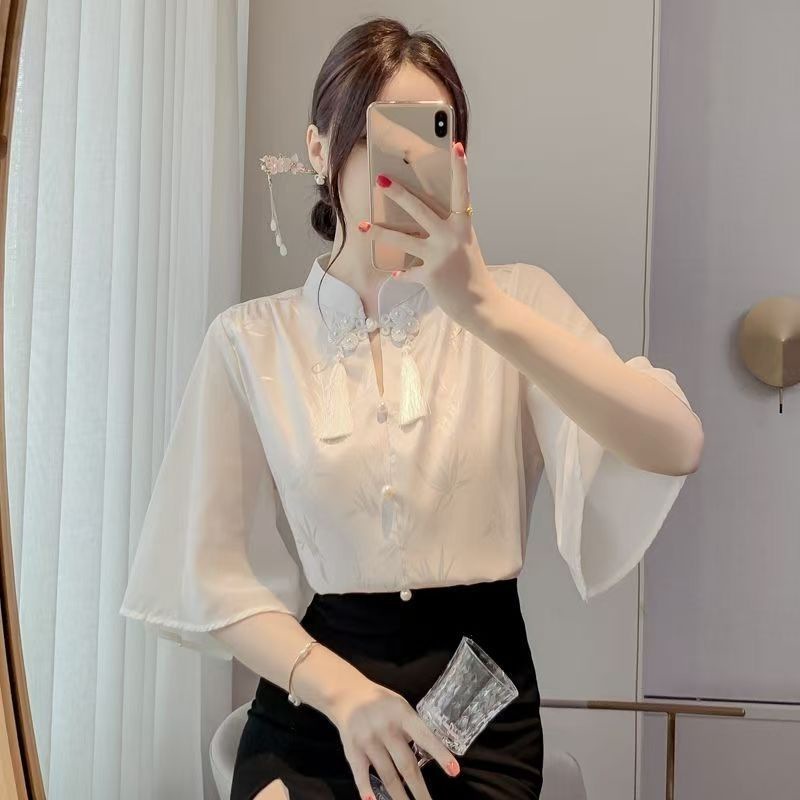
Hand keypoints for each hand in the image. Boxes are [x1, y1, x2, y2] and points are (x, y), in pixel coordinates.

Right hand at [327, 676, 459, 799]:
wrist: (347, 694)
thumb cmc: (380, 702)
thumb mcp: (400, 706)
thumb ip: (412, 726)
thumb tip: (429, 752)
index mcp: (402, 715)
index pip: (425, 737)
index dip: (440, 754)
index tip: (454, 771)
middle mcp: (386, 729)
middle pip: (406, 764)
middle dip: (420, 789)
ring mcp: (368, 741)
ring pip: (387, 775)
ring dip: (399, 796)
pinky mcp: (352, 751)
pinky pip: (361, 775)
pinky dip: (366, 790)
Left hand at [358, 140, 497, 324]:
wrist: (480, 305)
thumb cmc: (470, 273)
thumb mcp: (463, 246)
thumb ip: (445, 231)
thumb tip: (415, 221)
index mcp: (463, 226)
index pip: (462, 192)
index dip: (460, 169)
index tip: (457, 146)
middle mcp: (452, 237)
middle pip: (420, 210)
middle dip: (398, 194)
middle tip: (381, 179)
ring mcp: (440, 255)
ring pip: (402, 240)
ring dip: (379, 233)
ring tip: (362, 226)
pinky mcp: (430, 275)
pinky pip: (407, 271)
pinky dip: (402, 273)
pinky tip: (394, 273)